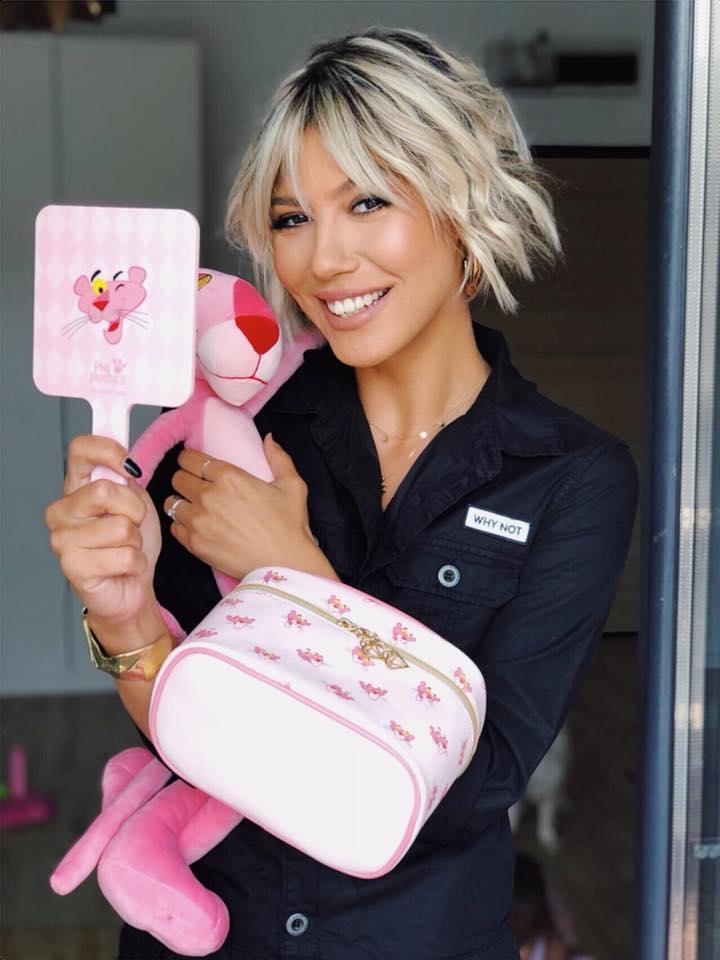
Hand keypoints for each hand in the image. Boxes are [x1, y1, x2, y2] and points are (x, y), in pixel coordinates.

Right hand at [45, 436, 160, 624]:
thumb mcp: (136, 502)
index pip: (79, 451)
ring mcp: (63, 540)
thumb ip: (126, 479)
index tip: (129, 466)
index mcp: (75, 488)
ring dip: (136, 541)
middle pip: (104, 491)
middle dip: (134, 510)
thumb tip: (125, 463)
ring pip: (120, 527)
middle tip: (133, 524)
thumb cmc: (131, 543)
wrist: (132, 586)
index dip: (108, 451)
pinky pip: (123, 556)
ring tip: (126, 548)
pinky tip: (124, 567)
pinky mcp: (73, 567)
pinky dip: (136, 562)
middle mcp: (62, 511)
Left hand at [163, 433, 336, 580]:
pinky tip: (195, 526)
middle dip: (185, 479)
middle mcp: (208, 495)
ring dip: (180, 502)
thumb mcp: (292, 485)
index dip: (190, 459)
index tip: (194, 463)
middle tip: (195, 485)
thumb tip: (269, 439)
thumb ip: (279, 457)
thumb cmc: (289, 526)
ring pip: (171, 502)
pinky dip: (181, 525)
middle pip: (177, 478)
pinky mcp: (195, 543)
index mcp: (229, 476)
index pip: (190, 458)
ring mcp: (198, 521)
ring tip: (192, 506)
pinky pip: (174, 528)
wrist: (284, 564)